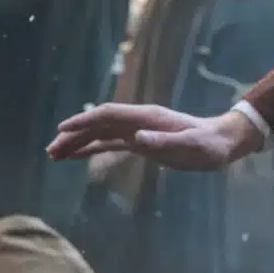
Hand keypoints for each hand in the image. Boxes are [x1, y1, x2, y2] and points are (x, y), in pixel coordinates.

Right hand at [48, 104, 261, 170]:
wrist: (222, 143)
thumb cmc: (209, 144)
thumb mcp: (191, 145)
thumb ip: (166, 141)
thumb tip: (138, 138)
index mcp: (146, 117)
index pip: (108, 115)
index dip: (85, 121)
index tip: (62, 130)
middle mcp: (138, 121)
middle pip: (99, 124)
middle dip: (74, 135)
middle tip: (51, 151)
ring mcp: (138, 131)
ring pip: (101, 134)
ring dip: (78, 143)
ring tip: (55, 155)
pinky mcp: (141, 143)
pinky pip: (110, 144)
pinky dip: (91, 149)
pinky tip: (75, 157)